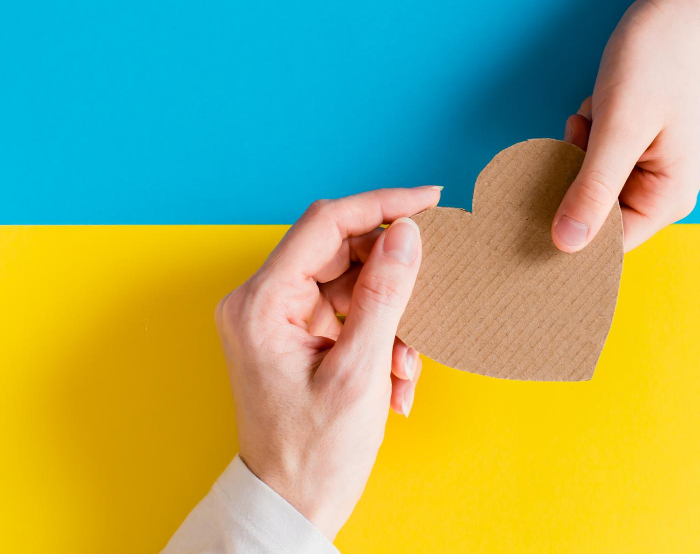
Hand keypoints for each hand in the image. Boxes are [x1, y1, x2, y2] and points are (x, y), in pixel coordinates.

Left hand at [214, 187, 440, 539]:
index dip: (382, 205)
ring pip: (351, 283)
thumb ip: (384, 295)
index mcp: (261, 303)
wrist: (291, 504)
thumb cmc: (314, 451)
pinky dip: (379, 336)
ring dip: (390, 317)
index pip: (326, 223)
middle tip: (431, 290)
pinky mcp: (297, 335)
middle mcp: (262, 301)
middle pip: (340, 251)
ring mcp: (278, 318)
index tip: (429, 201)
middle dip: (391, 277)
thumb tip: (407, 233)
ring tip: (404, 364)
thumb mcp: (359, 371)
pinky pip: (349, 312)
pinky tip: (394, 377)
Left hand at [552, 0, 699, 251]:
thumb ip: (593, 189)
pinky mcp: (631, 148)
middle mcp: (660, 193)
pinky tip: (598, 106)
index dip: (568, 234)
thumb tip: (564, 245)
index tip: (532, 212)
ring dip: (577, 152)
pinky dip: (586, 134)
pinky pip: (591, 159)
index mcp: (668, 199)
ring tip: (596, 113)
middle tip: (580, 135)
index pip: (607, 245)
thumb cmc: (658, 62)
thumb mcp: (619, 128)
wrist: (678, 8)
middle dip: (574, 179)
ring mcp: (645, 170)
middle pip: (595, 216)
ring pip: (587, 184)